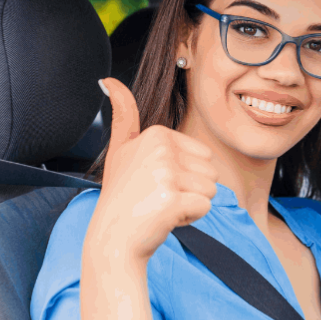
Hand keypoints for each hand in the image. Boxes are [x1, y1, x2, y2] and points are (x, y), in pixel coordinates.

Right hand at [85, 78, 217, 265]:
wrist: (113, 238)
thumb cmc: (122, 196)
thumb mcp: (120, 149)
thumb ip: (123, 115)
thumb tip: (109, 81)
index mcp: (155, 134)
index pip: (202, 155)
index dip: (183, 174)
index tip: (153, 182)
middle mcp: (160, 149)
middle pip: (211, 170)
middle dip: (190, 189)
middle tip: (158, 197)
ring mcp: (166, 174)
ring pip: (211, 189)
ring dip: (191, 203)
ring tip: (160, 206)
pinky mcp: (172, 199)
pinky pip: (205, 207)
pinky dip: (190, 218)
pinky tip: (165, 218)